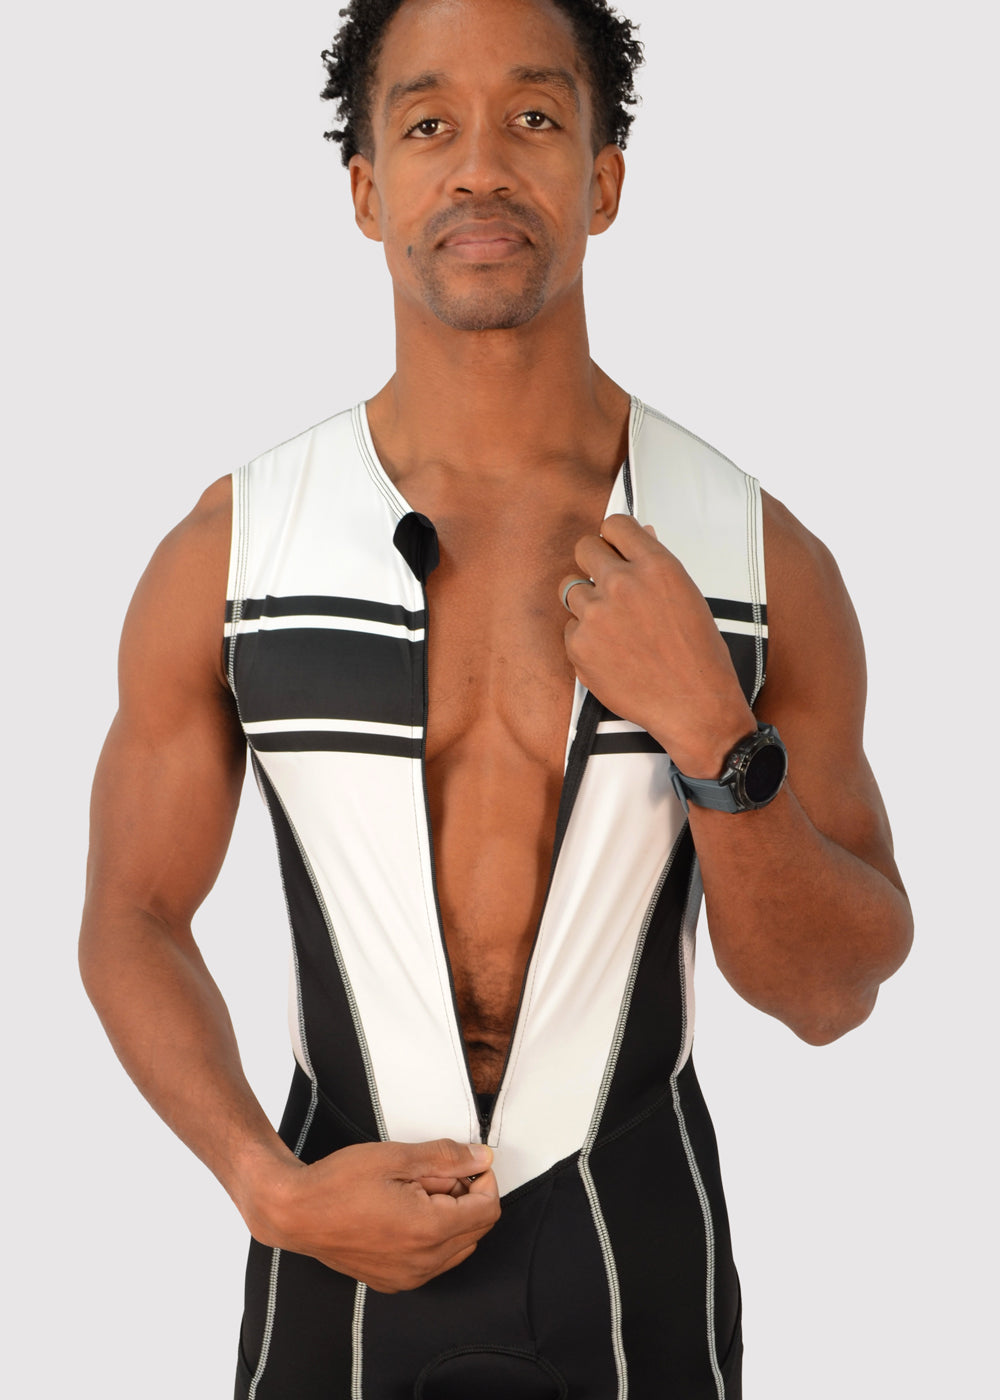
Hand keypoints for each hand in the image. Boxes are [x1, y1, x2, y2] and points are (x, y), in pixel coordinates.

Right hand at [245, 1138, 499, 1292]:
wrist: (296, 1213)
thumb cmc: (338, 1183)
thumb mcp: (397, 1157)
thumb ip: (446, 1157)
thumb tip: (481, 1158)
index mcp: (429, 1230)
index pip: (488, 1210)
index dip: (484, 1180)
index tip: (468, 1164)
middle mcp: (423, 1263)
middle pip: (476, 1230)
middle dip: (466, 1197)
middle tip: (434, 1174)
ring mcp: (408, 1277)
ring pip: (458, 1248)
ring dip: (451, 1217)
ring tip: (416, 1191)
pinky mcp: (393, 1281)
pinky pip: (433, 1262)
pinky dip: (433, 1237)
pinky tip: (405, 1212)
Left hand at [560, 514, 754, 775]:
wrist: (694, 705)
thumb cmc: (698, 653)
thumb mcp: (687, 596)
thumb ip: (656, 565)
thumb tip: (640, 535)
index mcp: (656, 565)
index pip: (615, 524)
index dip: (613, 537)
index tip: (614, 549)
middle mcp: (623, 583)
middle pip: (583, 547)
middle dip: (592, 562)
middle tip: (606, 584)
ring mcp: (597, 614)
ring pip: (571, 589)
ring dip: (588, 603)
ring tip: (615, 628)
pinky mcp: (579, 645)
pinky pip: (571, 628)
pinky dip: (586, 639)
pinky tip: (612, 654)